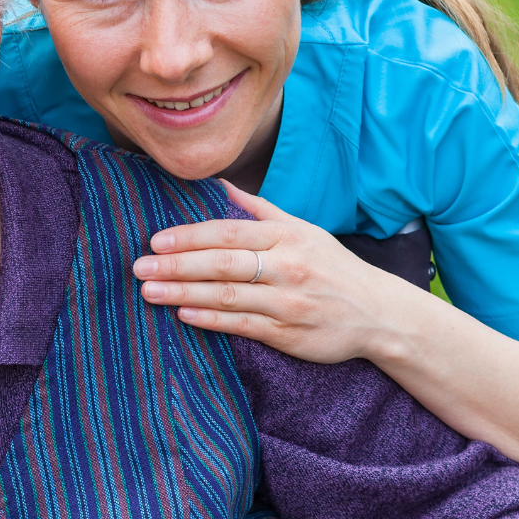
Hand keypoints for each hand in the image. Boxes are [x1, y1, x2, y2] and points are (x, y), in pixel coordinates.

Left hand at [132, 181, 417, 363]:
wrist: (380, 314)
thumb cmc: (333, 267)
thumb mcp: (303, 230)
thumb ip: (259, 210)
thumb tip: (217, 183)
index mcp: (287, 237)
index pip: (229, 232)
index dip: (191, 236)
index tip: (156, 239)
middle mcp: (288, 267)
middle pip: (223, 264)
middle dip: (177, 265)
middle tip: (139, 266)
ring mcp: (288, 303)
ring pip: (228, 296)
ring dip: (184, 293)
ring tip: (149, 291)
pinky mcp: (290, 335)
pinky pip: (243, 326)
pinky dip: (211, 320)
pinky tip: (183, 314)